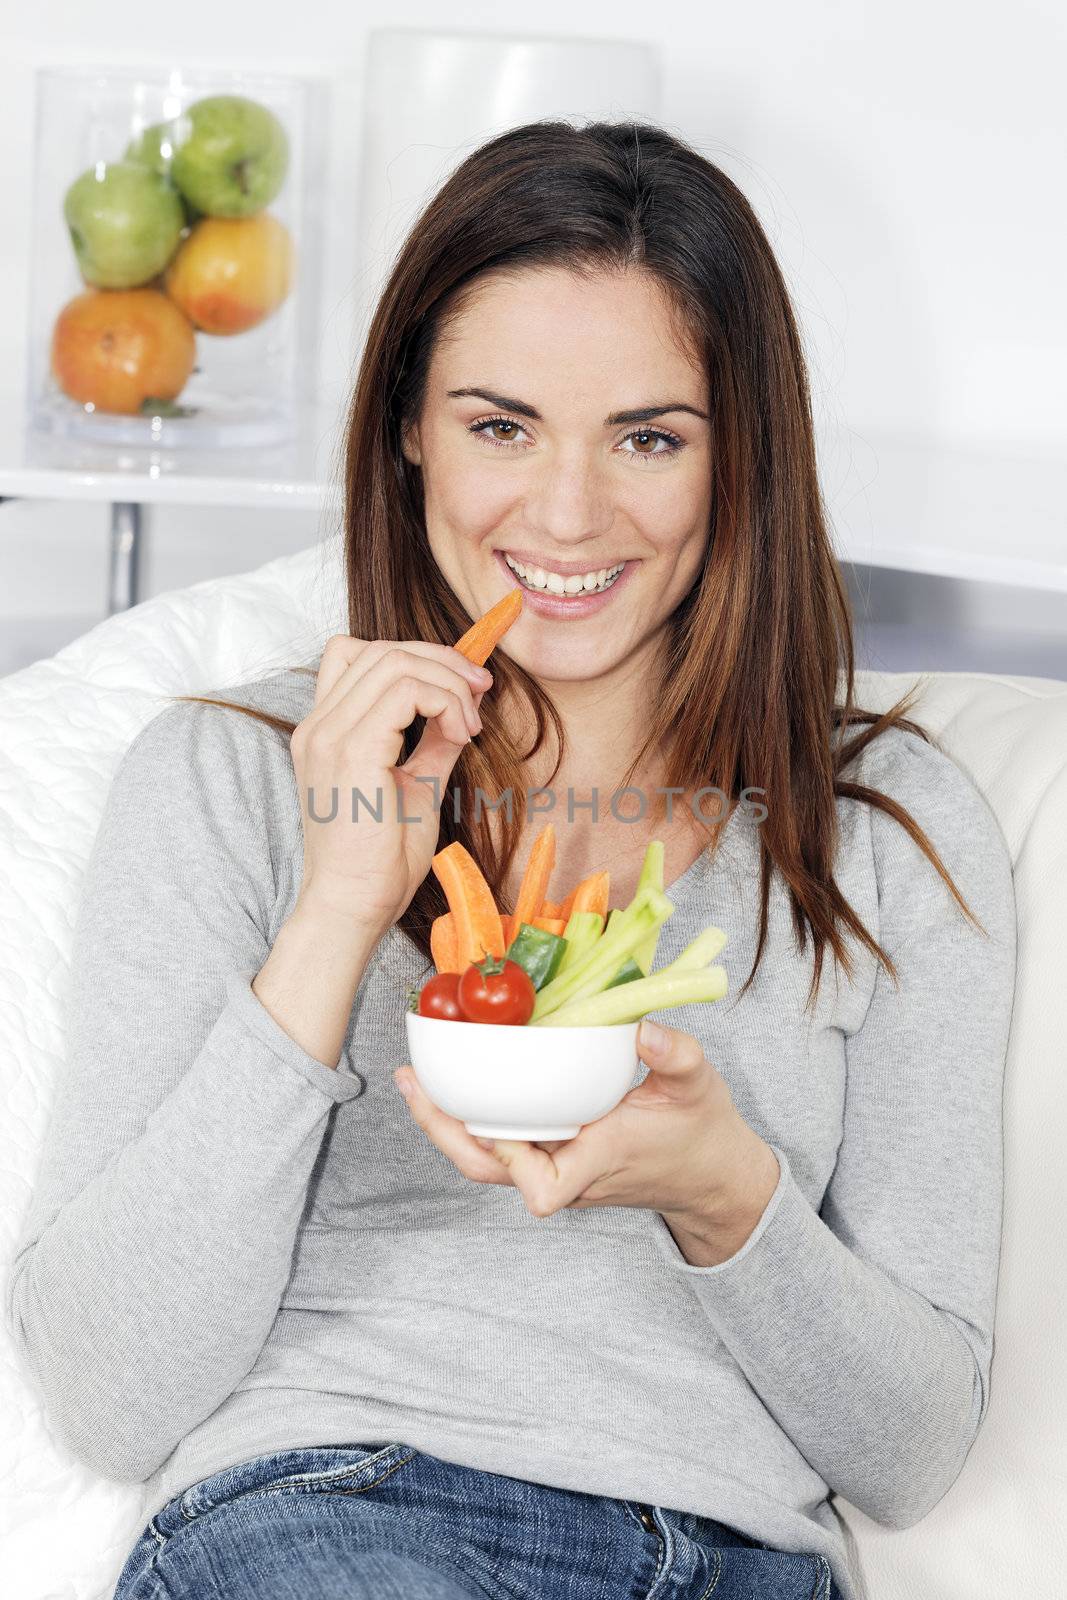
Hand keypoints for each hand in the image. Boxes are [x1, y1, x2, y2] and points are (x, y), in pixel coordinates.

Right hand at [290, 634, 490, 935]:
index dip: (417, 656)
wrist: (354, 906)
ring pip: (394, 661)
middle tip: (480, 692)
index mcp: (325, 731)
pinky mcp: (352, 751)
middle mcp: (318, 726)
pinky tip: (463, 734)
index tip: (463, 686)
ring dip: (448, 682)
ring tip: (471, 724)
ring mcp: (329, 735)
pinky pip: (405, 691)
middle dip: (442, 661)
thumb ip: (433, 743)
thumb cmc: (380, 860)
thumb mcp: (416, 785)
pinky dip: (445, 701)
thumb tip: (463, 709)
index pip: (358, 654)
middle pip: (381, 649)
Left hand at [393, 1017, 781, 1266]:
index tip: (505, 1124)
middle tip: (414, 1083)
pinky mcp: (551, 1155)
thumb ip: (675, 1054)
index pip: (543, 1189)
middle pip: (489, 1171)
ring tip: (415, 1079)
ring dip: (446, 1124)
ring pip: (485, 1161)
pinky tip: (453, 1082)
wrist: (707, 1176)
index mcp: (599, 1159)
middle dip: (444, 1131)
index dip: (514, 1162)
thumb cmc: (701, 1133)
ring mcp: (555, 1166)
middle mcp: (567, 1171)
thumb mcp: (699, 1086)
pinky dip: (470, 1117)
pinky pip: (498, 1145)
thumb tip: (643, 1027)